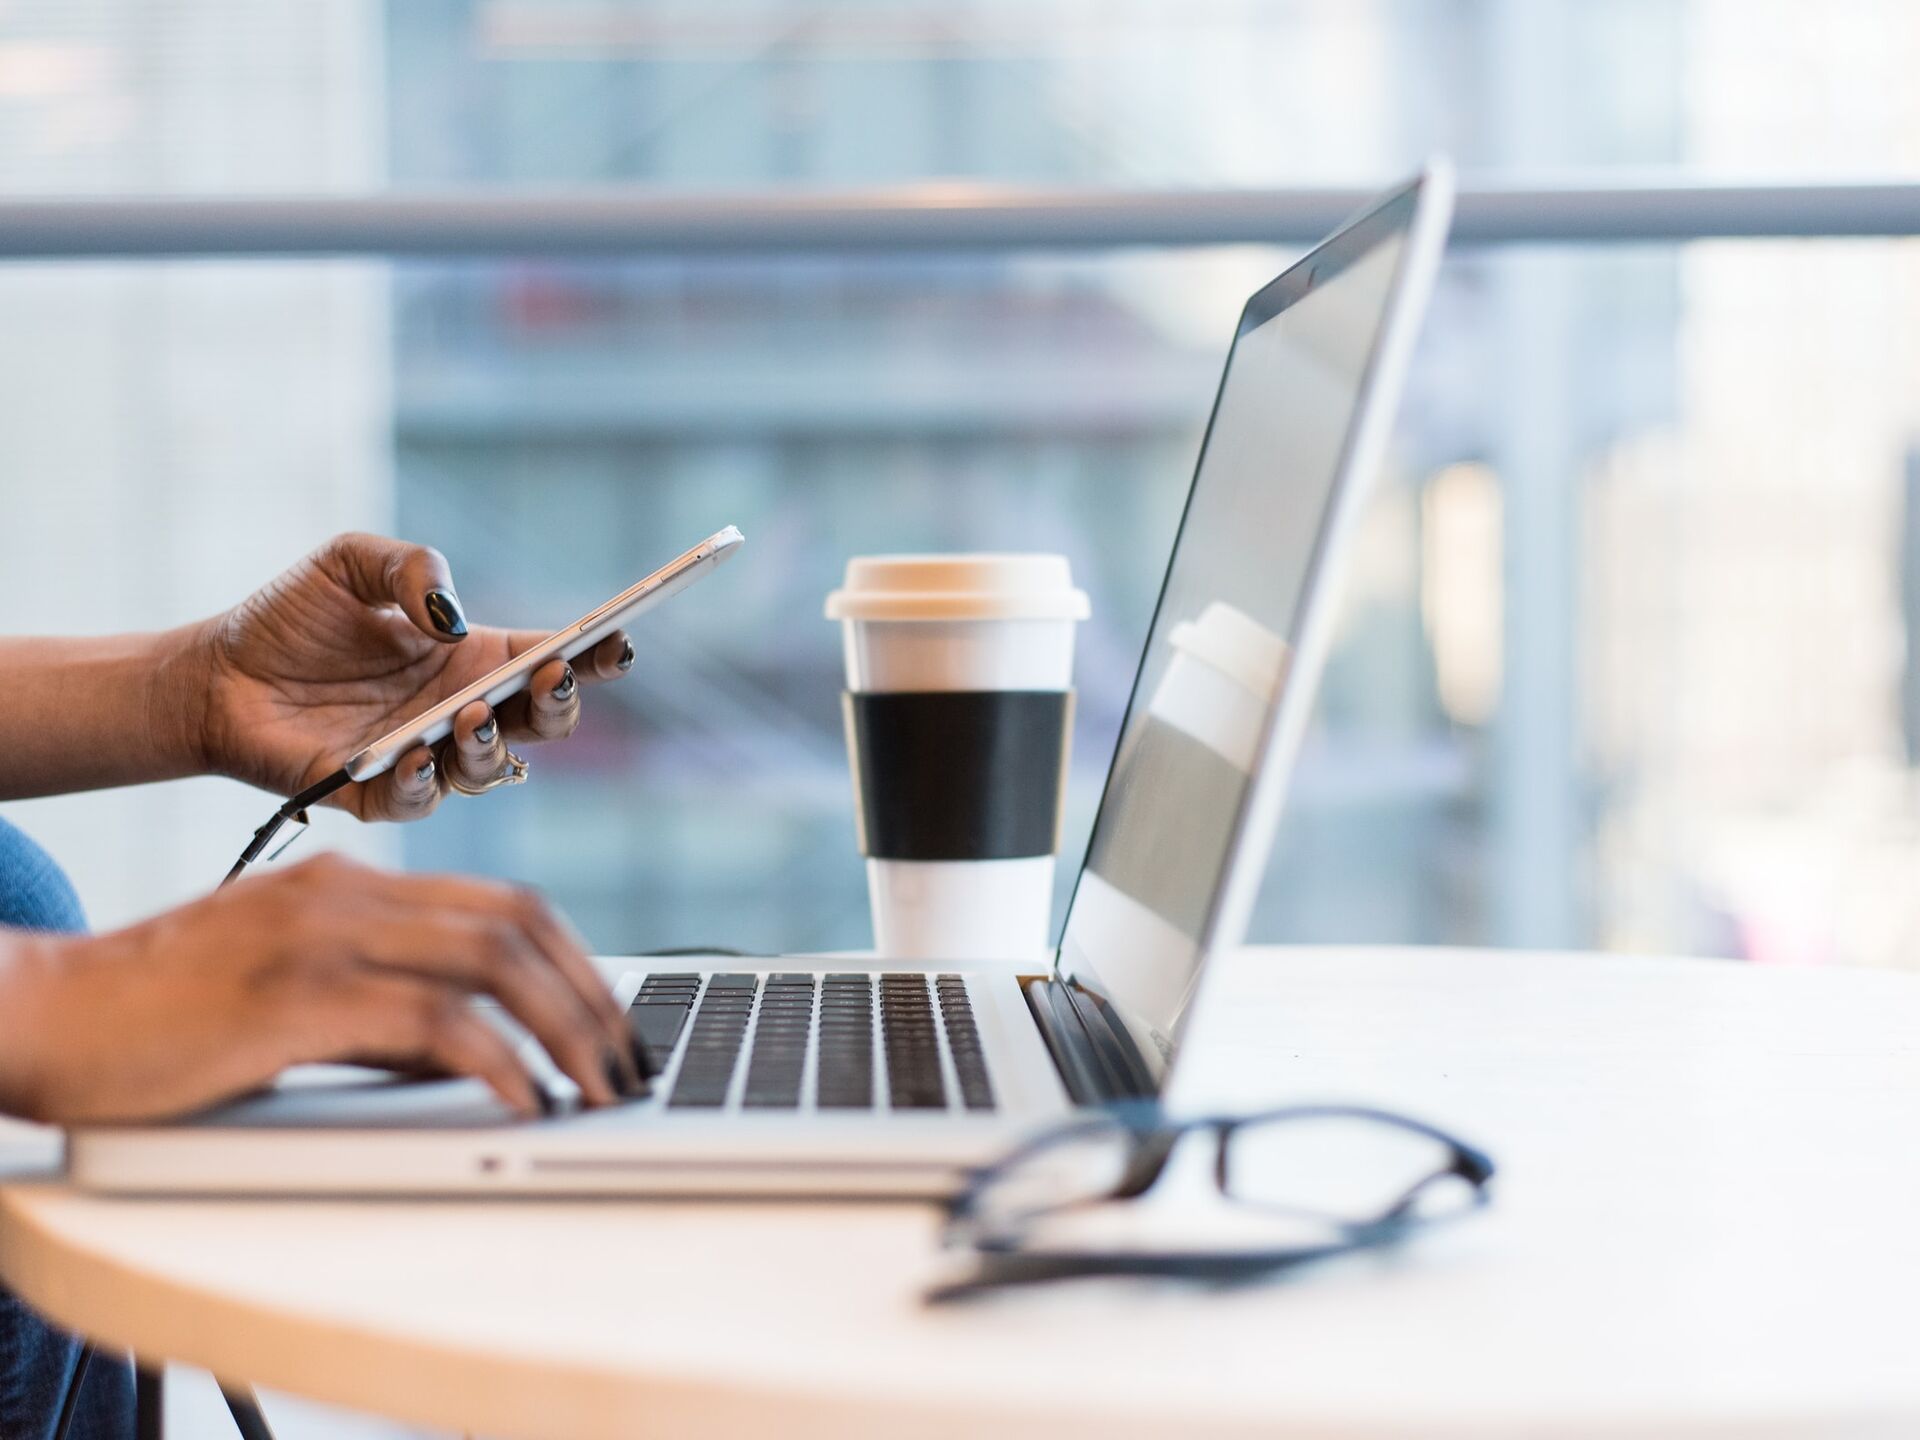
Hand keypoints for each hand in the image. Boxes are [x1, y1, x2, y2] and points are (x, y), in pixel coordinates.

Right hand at [0, 853, 644, 1123]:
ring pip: (493, 961)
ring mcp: (323, 937)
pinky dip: (497, 1062)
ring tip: (599, 1088)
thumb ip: (382, 1010)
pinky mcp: (295, 996)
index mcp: (352, 884)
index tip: (612, 1020)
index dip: (576, 960)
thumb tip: (473, 1055)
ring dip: (565, 1029)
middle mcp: (348, 894)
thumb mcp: (291, 995)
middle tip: (627, 1062)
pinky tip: (524, 1100)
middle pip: (518, 923)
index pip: (504, 902)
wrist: (42, 1012)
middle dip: (592, 996)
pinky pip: (433, 1022)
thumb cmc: (159, 1017)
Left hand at [194, 533, 637, 819]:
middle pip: (542, 723)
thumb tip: (451, 617)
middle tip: (551, 676)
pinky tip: (415, 753)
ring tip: (470, 714)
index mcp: (472, 658)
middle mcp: (460, 712)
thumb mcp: (351, 562)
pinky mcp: (375, 795)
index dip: (593, 654)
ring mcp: (424, 758)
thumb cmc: (290, 618)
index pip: (552, 659)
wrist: (213, 674)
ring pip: (490, 769)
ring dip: (491, 745)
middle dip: (560, 704)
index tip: (616, 640)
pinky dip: (424, 781)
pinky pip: (418, 801)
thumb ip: (411, 567)